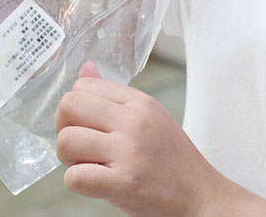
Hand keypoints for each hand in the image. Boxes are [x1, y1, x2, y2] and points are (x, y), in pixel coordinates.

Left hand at [55, 63, 265, 216]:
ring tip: (88, 165)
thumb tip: (85, 69)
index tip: (86, 125)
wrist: (201, 197)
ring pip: (67, 141)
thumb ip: (114, 96)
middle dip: (63, 128)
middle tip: (78, 145)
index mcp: (140, 102)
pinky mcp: (125, 183)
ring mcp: (129, 151)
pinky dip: (77, 183)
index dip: (75, 108)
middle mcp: (134, 121)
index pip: (84, 86)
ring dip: (68, 158)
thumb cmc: (173, 161)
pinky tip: (94, 183)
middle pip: (69, 106)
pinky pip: (75, 177)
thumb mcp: (150, 117)